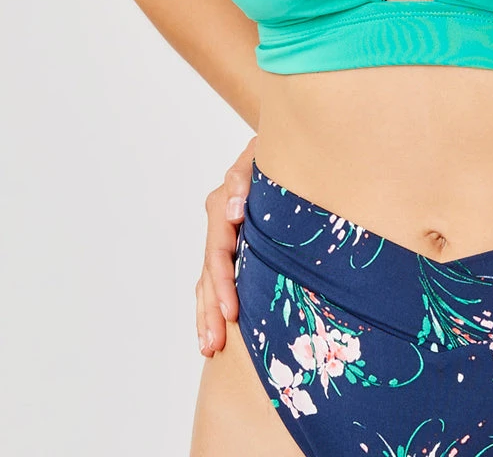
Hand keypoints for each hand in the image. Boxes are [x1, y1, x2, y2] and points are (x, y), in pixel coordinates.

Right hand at [195, 135, 256, 356]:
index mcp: (224, 204)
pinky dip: (212, 304)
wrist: (285, 145)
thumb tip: (234, 209)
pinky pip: (215, 278)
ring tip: (209, 347)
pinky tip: (215, 330)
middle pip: (208, 272)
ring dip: (206, 314)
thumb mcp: (260, 154)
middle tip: (214, 343)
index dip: (223, 283)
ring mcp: (223, 236)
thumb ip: (244, 175)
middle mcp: (219, 222)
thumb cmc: (277, 151)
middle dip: (210, 310)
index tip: (232, 312)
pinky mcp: (233, 245)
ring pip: (207, 280)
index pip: (218, 251)